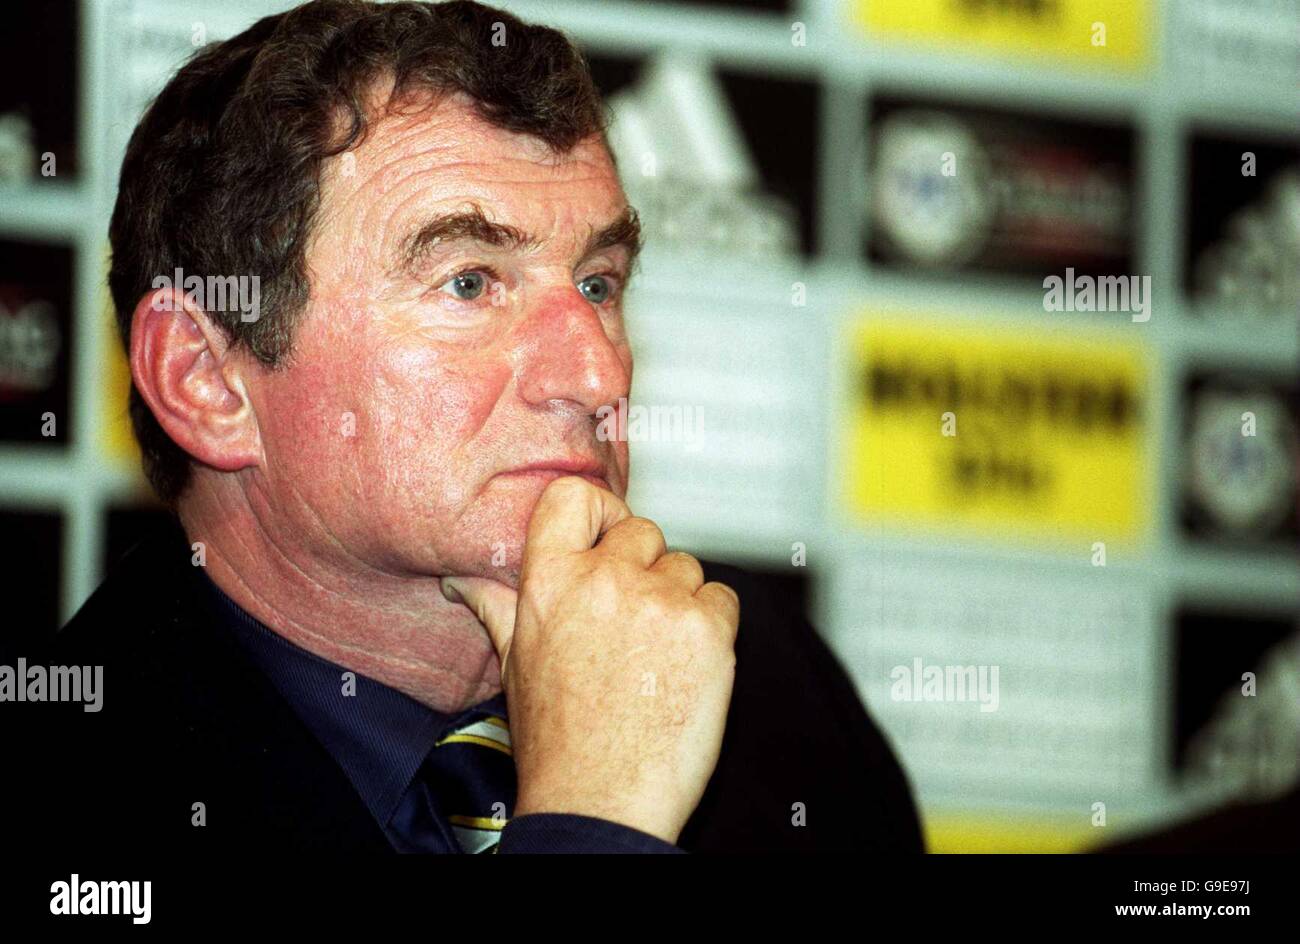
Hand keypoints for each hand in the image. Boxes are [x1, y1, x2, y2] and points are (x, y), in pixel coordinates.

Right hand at [441, 476, 739, 843]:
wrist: (599, 802)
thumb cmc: (558, 741)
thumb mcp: (516, 663)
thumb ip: (498, 608)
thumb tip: (462, 583)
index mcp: (548, 581)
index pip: (574, 495)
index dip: (600, 510)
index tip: (609, 535)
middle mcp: (603, 580)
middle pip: (643, 530)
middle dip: (644, 568)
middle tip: (633, 623)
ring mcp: (659, 601)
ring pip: (686, 567)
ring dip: (679, 601)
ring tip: (654, 656)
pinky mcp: (707, 629)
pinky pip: (722, 598)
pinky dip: (712, 626)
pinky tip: (684, 666)